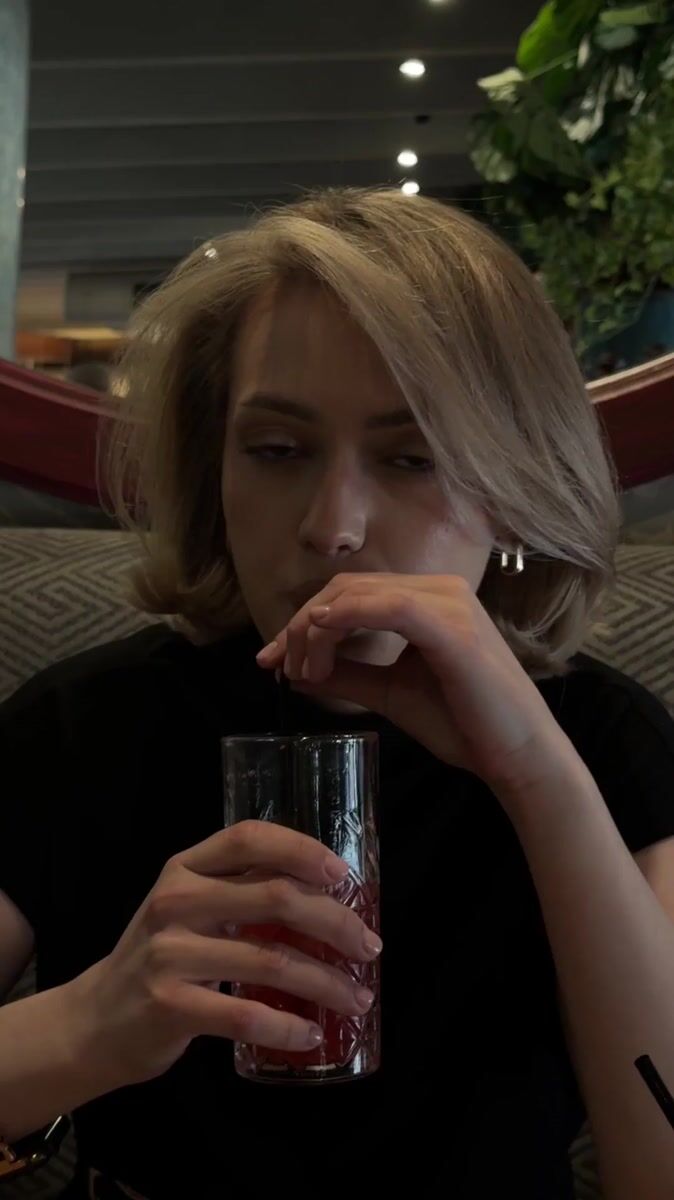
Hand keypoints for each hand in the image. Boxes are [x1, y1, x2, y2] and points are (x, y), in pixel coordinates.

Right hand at [70, 821, 381, 1086]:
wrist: (95, 1020)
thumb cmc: (161, 957)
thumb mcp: (189, 909)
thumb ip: (240, 892)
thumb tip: (329, 896)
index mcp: (185, 868)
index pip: (248, 838)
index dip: (301, 849)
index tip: (343, 876)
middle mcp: (176, 901)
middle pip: (275, 897)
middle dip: (335, 922)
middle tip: (368, 946)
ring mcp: (170, 953)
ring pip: (271, 961)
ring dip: (326, 983)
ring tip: (357, 998)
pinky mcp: (170, 1005)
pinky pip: (246, 1016)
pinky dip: (287, 1028)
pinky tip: (310, 1035)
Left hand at [257, 572, 576, 797]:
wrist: (518, 756)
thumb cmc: (463, 724)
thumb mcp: (390, 693)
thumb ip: (348, 675)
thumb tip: (296, 668)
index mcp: (429, 599)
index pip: (350, 593)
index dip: (303, 620)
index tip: (271, 660)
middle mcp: (440, 589)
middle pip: (347, 587)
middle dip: (301, 624)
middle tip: (276, 665)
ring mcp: (449, 603)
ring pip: (359, 593)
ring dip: (316, 629)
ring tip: (301, 671)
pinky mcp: (453, 627)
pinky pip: (388, 607)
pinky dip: (346, 618)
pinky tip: (321, 640)